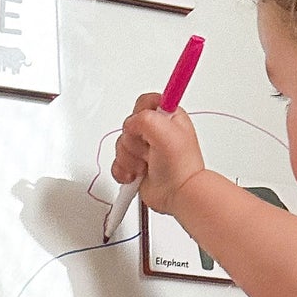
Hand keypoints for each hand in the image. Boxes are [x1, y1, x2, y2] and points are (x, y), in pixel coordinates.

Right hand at [111, 93, 206, 214]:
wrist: (179, 194)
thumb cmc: (180, 166)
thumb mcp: (165, 131)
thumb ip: (144, 118)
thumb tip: (130, 125)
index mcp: (166, 116)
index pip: (144, 102)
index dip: (141, 114)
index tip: (149, 128)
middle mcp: (154, 130)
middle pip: (127, 125)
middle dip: (135, 142)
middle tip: (150, 151)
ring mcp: (143, 148)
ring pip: (120, 145)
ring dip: (130, 159)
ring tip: (146, 166)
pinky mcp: (134, 165)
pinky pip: (117, 163)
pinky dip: (124, 171)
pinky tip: (137, 175)